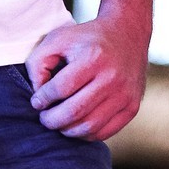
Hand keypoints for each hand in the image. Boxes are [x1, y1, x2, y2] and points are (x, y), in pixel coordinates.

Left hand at [23, 14, 148, 139]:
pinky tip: (76, 125)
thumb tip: (38, 94)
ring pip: (89, 127)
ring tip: (58, 123)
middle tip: (44, 118)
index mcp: (93, 56)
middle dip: (52, 120)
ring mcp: (125, 94)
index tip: (36, 102)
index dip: (43, 99)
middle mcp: (112, 77)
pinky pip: (104, 132)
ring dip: (67, 130)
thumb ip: (38, 63)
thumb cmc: (87, 38)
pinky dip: (85, 134)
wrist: (127, 34)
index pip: (60, 88)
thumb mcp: (58, 39)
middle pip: (75, 111)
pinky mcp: (132, 107)